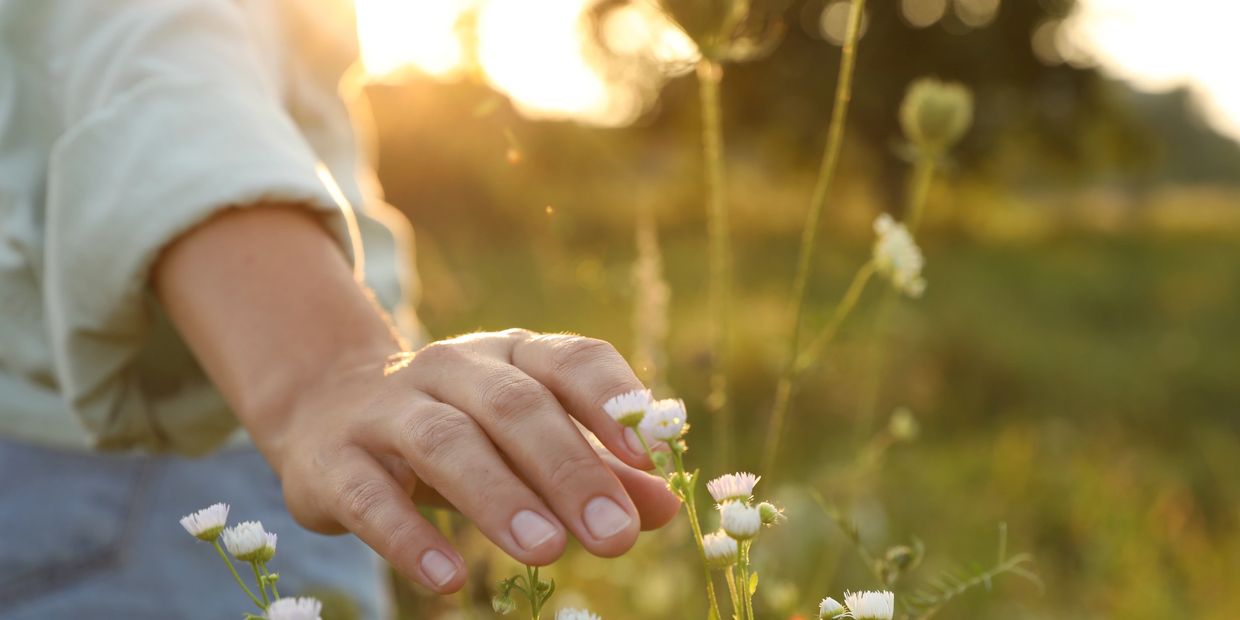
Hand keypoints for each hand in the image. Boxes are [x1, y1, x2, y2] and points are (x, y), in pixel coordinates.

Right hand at [153, 207, 677, 592]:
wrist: (326, 410)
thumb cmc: (457, 429)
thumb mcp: (525, 441)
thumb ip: (595, 469)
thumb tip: (665, 508)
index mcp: (509, 355)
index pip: (570, 360)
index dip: (611, 403)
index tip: (649, 460)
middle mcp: (451, 367)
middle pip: (515, 407)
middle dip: (569, 470)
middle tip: (613, 535)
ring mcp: (387, 408)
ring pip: (445, 443)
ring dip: (499, 496)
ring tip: (548, 551)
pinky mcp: (334, 459)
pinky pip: (372, 497)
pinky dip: (410, 538)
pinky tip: (449, 581)